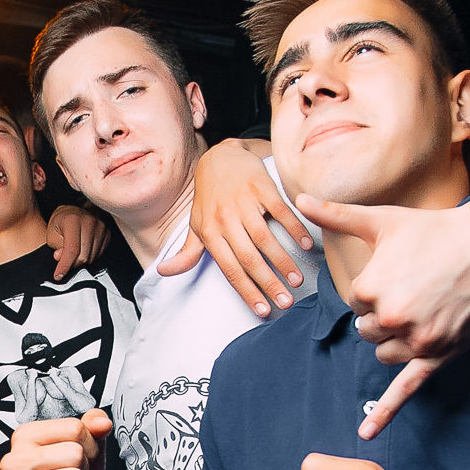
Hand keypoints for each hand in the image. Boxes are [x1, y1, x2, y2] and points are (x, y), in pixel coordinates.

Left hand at [45, 204, 112, 280]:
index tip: (58, 276)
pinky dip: (89, 258)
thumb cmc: (59, 225)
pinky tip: (82, 251)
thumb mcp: (52, 236)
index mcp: (73, 220)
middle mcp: (89, 221)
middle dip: (72, 264)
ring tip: (73, 254)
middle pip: (83, 256)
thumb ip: (56, 248)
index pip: (72, 249)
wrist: (71, 213)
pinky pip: (99, 255)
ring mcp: (101, 227)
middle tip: (64, 263)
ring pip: (91, 258)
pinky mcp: (107, 233)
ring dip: (81, 262)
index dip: (64, 265)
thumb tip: (60, 258)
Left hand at [160, 138, 314, 315]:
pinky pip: (280, 211)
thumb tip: (164, 273)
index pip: (229, 269)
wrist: (221, 157)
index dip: (246, 291)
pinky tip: (305, 245)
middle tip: (286, 302)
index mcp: (210, 232)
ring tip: (296, 281)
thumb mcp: (196, 225)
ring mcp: (243, 201)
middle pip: (248, 258)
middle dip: (267, 283)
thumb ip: (188, 253)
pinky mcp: (261, 186)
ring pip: (264, 238)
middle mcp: (225, 218)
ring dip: (282, 261)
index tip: (263, 311)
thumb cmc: (210, 199)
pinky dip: (294, 228)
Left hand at [294, 189, 469, 440]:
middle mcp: (392, 318)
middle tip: (416, 288)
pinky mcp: (440, 355)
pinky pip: (407, 389)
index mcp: (371, 289)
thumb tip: (299, 198)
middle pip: (368, 331)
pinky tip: (367, 434)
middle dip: (385, 314)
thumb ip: (337, 216)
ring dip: (395, 339)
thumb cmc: (438, 229)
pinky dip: (385, 413)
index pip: (355, 305)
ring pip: (385, 353)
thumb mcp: (383, 221)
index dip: (376, 289)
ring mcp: (418, 340)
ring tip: (424, 308)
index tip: (402, 271)